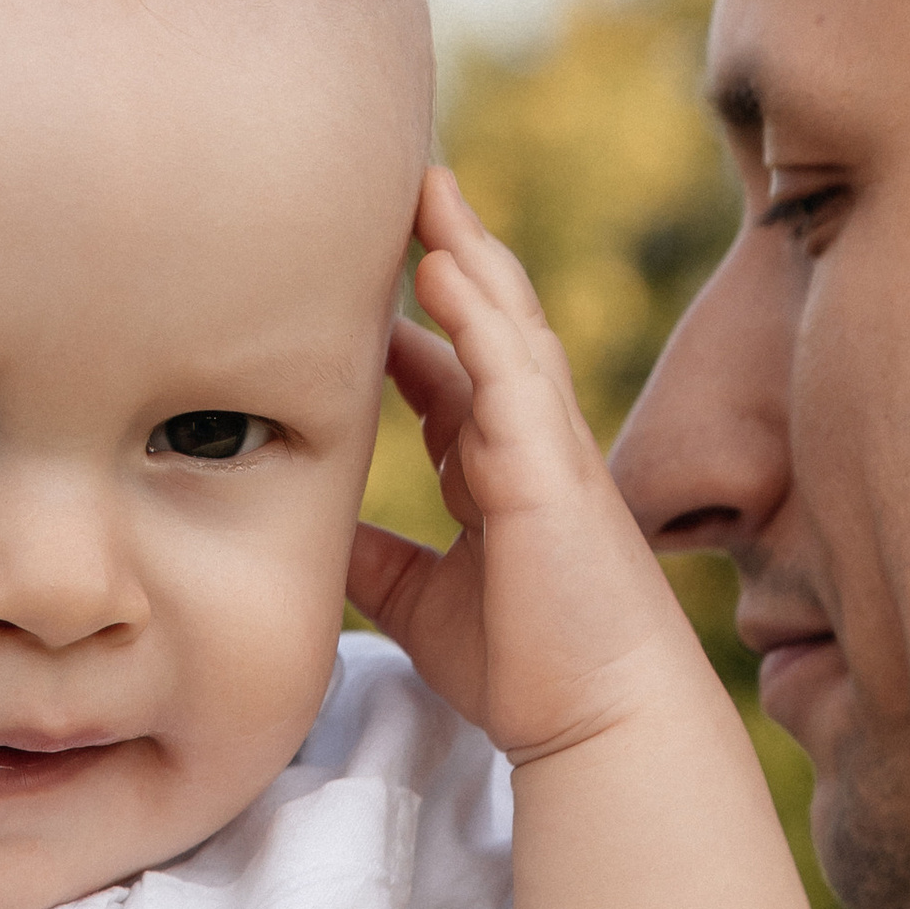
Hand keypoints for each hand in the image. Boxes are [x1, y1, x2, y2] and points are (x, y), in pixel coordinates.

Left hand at [347, 166, 705, 763]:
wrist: (597, 723)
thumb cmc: (526, 667)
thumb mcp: (420, 601)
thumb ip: (372, 558)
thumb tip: (311, 527)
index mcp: (497, 471)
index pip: (451, 372)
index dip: (413, 318)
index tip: (363, 271)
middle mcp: (527, 446)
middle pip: (489, 326)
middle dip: (453, 253)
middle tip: (409, 185)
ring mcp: (547, 451)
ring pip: (508, 329)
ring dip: (469, 254)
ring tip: (426, 189)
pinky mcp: (554, 472)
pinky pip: (514, 373)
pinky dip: (478, 316)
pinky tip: (444, 264)